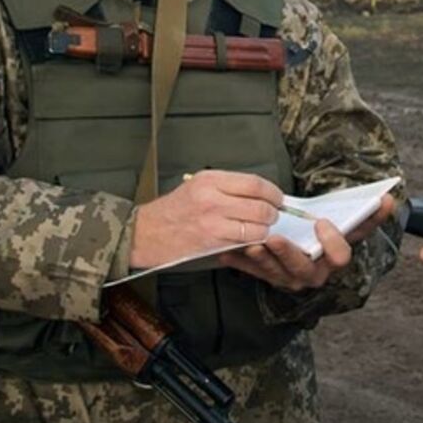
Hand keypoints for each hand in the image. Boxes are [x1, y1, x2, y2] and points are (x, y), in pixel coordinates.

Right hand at [129, 171, 280, 268]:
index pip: (255, 183)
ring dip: (265, 230)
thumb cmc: (172, 210)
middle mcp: (212, 198)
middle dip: (273, 213)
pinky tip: (249, 240)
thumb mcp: (198, 186)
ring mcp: (212, 221)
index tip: (277, 198)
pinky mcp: (211, 241)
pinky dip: (252, 242)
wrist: (145, 233)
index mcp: (210, 180)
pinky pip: (243, 241)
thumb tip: (259, 193)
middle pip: (260, 205)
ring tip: (261, 229)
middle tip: (273, 216)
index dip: (272, 192)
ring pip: (256, 226)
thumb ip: (228, 187)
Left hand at [216, 191, 395, 291]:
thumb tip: (389, 199)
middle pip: (305, 269)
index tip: (324, 221)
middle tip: (275, 238)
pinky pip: (254, 272)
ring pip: (278, 273)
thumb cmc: (316, 227)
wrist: (291, 245)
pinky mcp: (268, 277)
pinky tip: (228, 250)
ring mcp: (291, 276)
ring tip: (252, 243)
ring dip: (264, 260)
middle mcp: (316, 270)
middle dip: (290, 254)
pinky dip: (241, 261)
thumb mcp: (336, 218)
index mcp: (335, 255)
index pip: (344, 253)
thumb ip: (361, 213)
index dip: (338, 239)